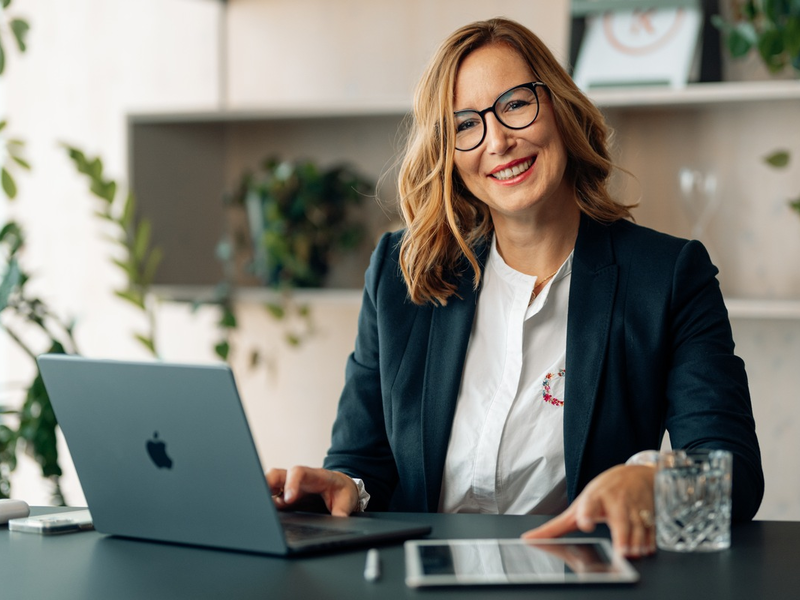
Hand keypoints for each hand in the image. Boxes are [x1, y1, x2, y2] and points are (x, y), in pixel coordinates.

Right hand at [266, 466, 358, 516]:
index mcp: (314, 476)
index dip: (291, 483)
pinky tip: (264, 516)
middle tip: (261, 500)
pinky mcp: (284, 498)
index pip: (298, 472)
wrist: (340, 487)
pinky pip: (271, 498)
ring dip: (263, 495)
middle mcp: (297, 480)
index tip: (288, 499)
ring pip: (269, 485)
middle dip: (266, 483)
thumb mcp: (347, 499)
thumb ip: (342, 510)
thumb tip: (340, 520)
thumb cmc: (342, 490)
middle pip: (277, 474)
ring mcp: (289, 488)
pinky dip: (265, 505)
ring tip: (260, 510)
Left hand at [521, 465, 655, 557]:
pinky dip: (650, 541)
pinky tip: (646, 549)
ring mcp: (635, 508)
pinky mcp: (650, 514)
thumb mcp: (578, 505)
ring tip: (633, 553)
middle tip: (622, 550)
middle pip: (620, 521)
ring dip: (637, 542)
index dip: (587, 513)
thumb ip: (555, 526)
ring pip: (638, 528)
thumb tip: (528, 539)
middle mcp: (615, 502)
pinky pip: (652, 530)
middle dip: (622, 536)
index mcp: (594, 498)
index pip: (589, 504)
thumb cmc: (603, 492)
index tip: (585, 522)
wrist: (636, 473)